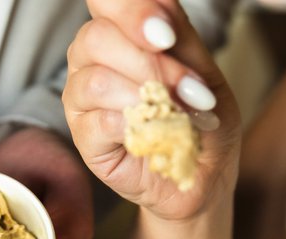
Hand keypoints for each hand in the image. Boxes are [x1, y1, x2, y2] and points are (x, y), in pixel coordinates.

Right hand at [63, 0, 241, 220]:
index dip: (132, 10)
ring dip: (147, 97)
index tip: (166, 36)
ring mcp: (82, 99)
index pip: (106, 0)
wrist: (202, 174)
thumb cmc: (200, 120)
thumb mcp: (203, 69)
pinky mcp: (84, 138)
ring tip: (182, 115)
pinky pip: (99, 121)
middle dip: (150, 63)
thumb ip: (179, 34)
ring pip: (96, 80)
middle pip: (97, 37)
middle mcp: (91, 59)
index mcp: (120, 32)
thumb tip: (158, 11)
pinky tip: (158, 134)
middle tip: (191, 89)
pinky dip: (136, 127)